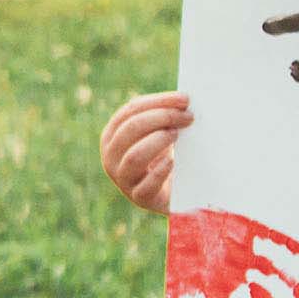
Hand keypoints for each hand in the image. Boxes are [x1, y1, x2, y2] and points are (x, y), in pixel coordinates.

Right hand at [98, 90, 193, 213]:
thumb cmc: (163, 157)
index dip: (159, 102)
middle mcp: (110, 156)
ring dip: (159, 141)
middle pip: (132, 129)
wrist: (171, 193)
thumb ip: (161, 117)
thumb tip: (184, 101)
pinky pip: (146, 185)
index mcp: (112, 135)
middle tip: (188, 117)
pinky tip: (173, 161)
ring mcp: (122, 178)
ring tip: (178, 135)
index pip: (131, 110)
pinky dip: (160, 171)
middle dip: (162, 117)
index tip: (185, 99)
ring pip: (135, 156)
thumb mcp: (156, 134)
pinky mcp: (139, 198)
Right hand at [166, 208, 298, 297]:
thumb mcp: (172, 287)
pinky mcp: (247, 231)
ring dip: (291, 284)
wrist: (173, 217)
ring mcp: (243, 254)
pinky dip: (286, 244)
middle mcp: (235, 275)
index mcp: (218, 290)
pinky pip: (271, 238)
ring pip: (274, 273)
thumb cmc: (173, 251)